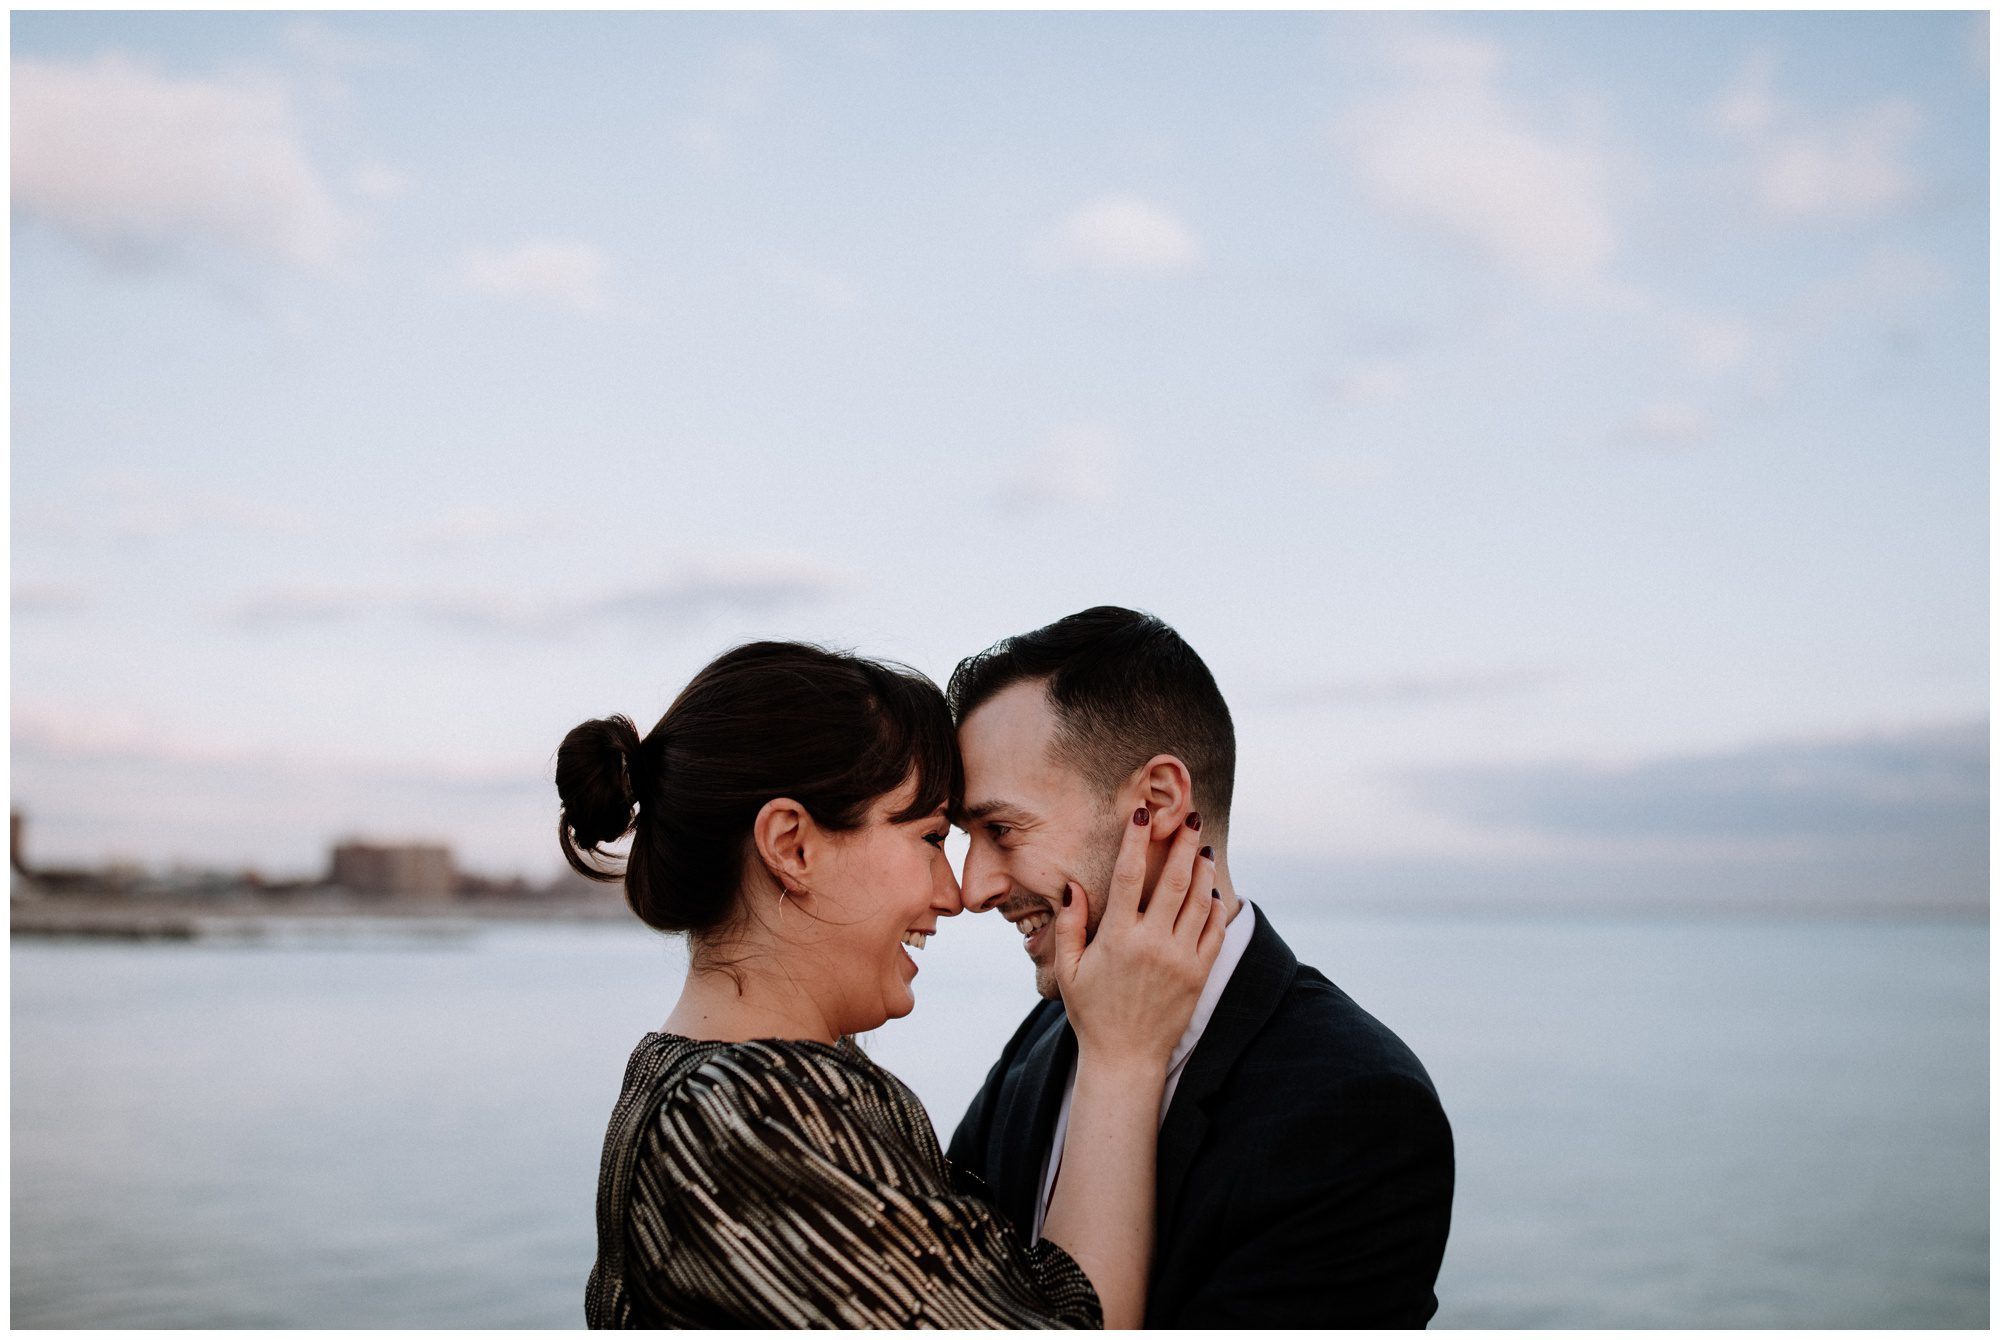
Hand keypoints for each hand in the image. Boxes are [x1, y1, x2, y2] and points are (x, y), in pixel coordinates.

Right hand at [1052, 808, 1225, 1071]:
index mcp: (1118, 937)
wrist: (1125, 1057)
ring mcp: (1180, 959)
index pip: (1130, 875)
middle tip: (1191, 817)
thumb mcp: (1068, 970)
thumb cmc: (1091, 1011)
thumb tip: (1074, 886)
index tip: (1142, 813)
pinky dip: (1215, 908)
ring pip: (1200, 902)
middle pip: (1175, 880)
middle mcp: (1153, 943)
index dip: (1137, 840)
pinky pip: (1214, 932)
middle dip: (1184, 843)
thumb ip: (1069, 925)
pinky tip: (1212, 893)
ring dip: (1203, 870)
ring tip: (1204, 849)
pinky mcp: (1198, 975)